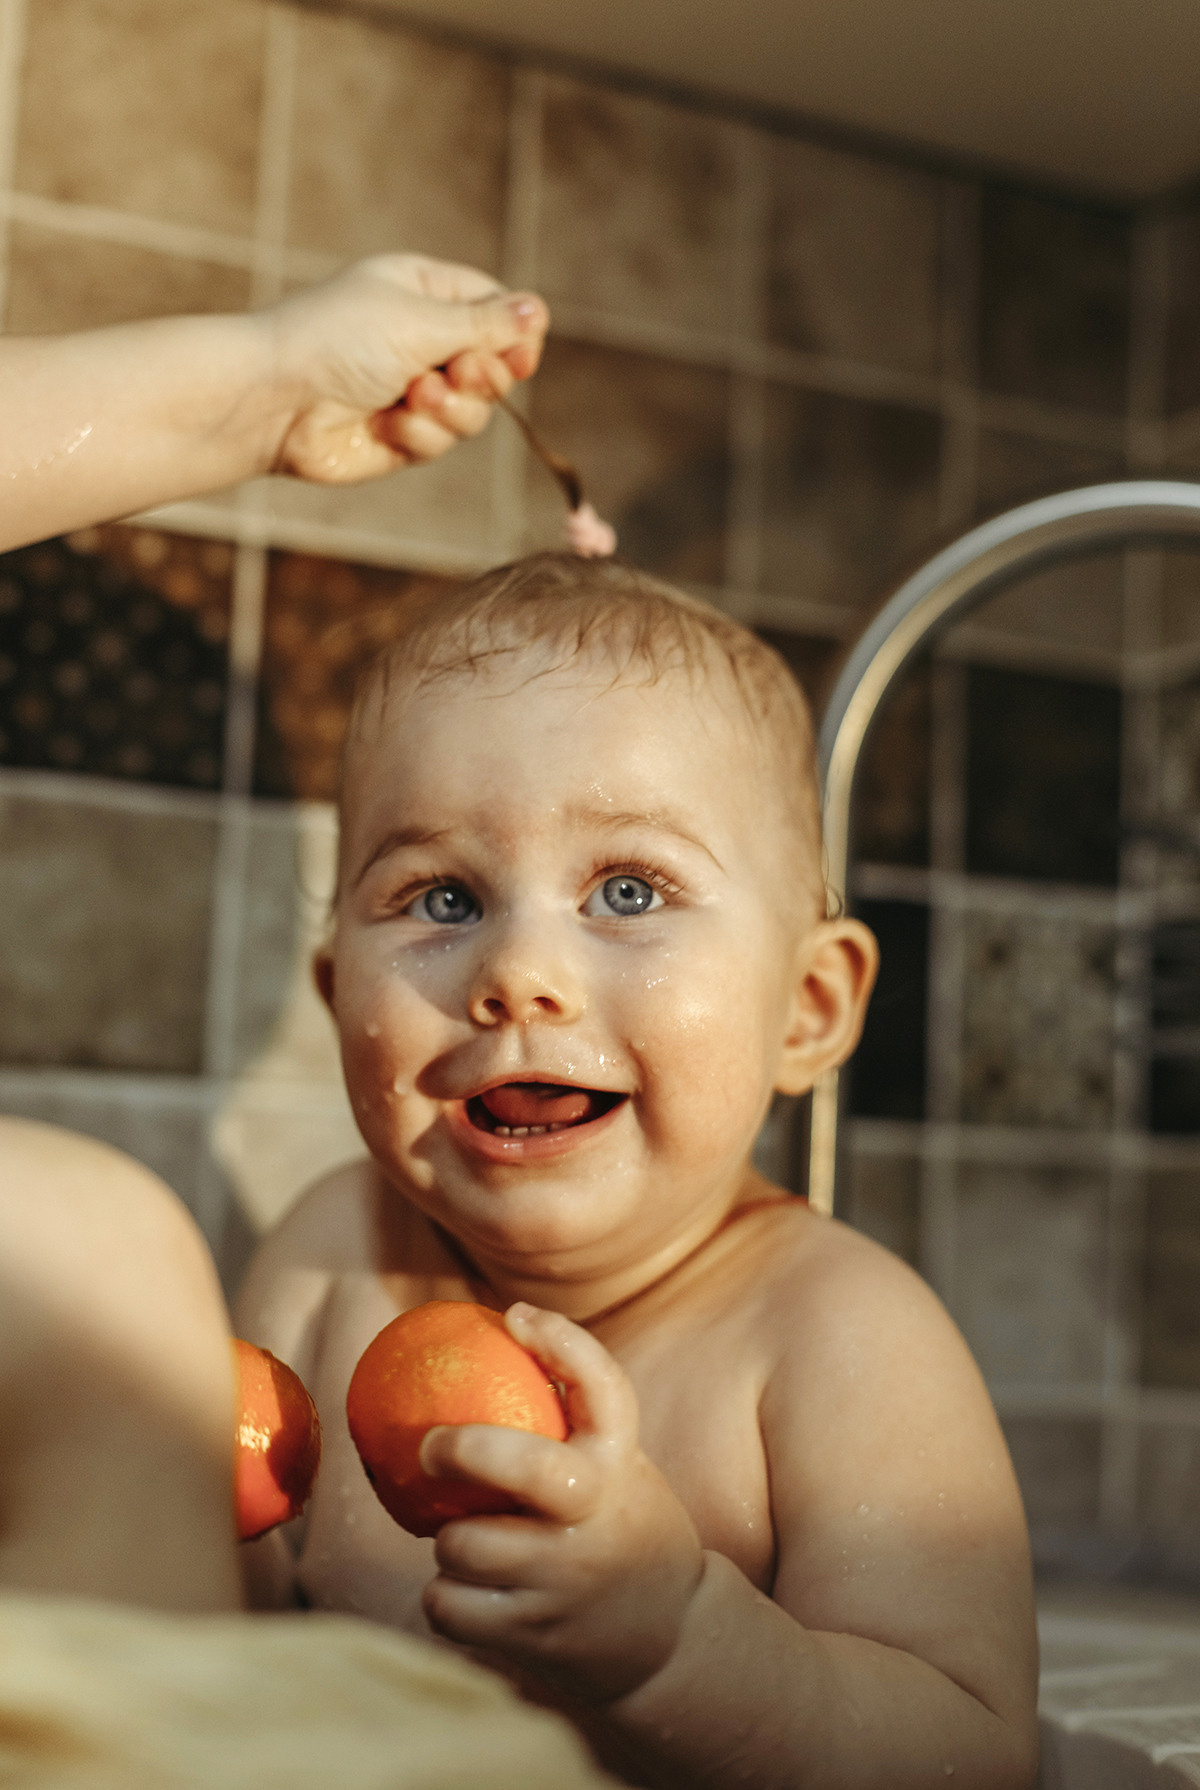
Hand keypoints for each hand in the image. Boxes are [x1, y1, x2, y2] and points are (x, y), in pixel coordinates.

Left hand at [265, 253, 548, 482]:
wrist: (276, 400)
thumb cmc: (337, 341)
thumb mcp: (420, 321)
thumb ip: (485, 325)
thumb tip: (539, 311)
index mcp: (425, 291)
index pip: (496, 309)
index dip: (516, 336)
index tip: (519, 355)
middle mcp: (423, 339)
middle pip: (494, 366)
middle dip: (482, 376)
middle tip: (459, 373)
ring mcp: (414, 390)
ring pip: (474, 412)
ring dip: (451, 410)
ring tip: (412, 399)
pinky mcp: (403, 436)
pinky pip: (441, 441)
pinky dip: (420, 435)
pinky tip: (384, 425)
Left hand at [419, 1303, 704, 1703]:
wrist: (672, 1636)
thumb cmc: (621, 1526)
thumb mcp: (616, 1467)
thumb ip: (568, 1424)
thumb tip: (490, 1336)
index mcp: (620, 1464)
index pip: (603, 1386)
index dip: (562, 1341)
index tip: (515, 1316)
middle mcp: (595, 1516)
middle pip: (523, 1467)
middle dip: (462, 1448)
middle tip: (429, 1445)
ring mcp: (564, 1579)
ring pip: (462, 1545)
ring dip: (450, 1542)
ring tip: (470, 1543)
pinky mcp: (533, 1635)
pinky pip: (448, 1606)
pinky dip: (445, 1598)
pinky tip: (466, 1592)